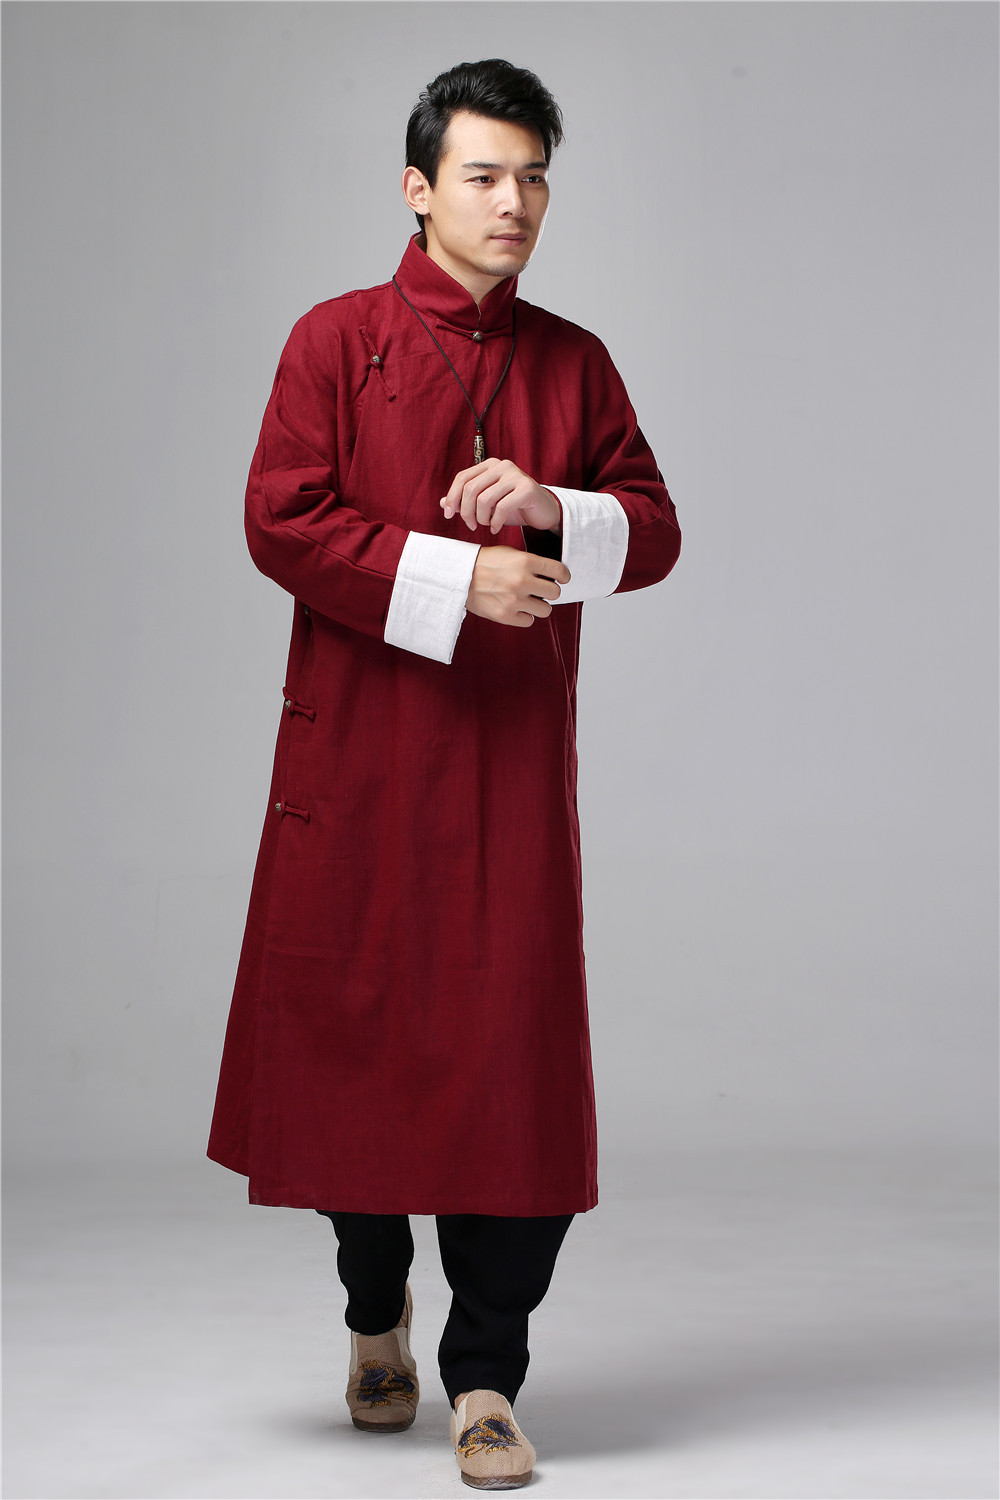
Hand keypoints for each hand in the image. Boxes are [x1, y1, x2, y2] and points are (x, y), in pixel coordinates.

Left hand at [441, 459, 560, 534]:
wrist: (543, 511)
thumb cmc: (513, 506)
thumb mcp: (487, 504)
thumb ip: (466, 501)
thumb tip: (443, 503)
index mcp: (490, 465)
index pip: (462, 478)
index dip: (452, 497)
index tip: (449, 515)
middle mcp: (502, 466)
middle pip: (470, 489)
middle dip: (466, 512)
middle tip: (471, 525)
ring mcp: (516, 475)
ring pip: (484, 500)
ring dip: (481, 518)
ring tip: (487, 525)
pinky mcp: (527, 489)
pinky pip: (501, 508)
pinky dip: (495, 522)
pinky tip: (496, 528)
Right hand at [465, 546, 570, 627]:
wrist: (459, 576)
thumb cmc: (484, 563)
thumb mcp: (510, 553)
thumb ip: (531, 563)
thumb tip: (551, 574)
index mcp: (525, 561)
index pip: (559, 571)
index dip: (564, 576)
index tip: (562, 579)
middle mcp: (522, 581)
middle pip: (555, 592)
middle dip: (550, 591)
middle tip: (540, 590)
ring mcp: (514, 600)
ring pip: (546, 610)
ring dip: (539, 605)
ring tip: (528, 600)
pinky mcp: (505, 615)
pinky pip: (529, 621)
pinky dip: (524, 616)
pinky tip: (516, 608)